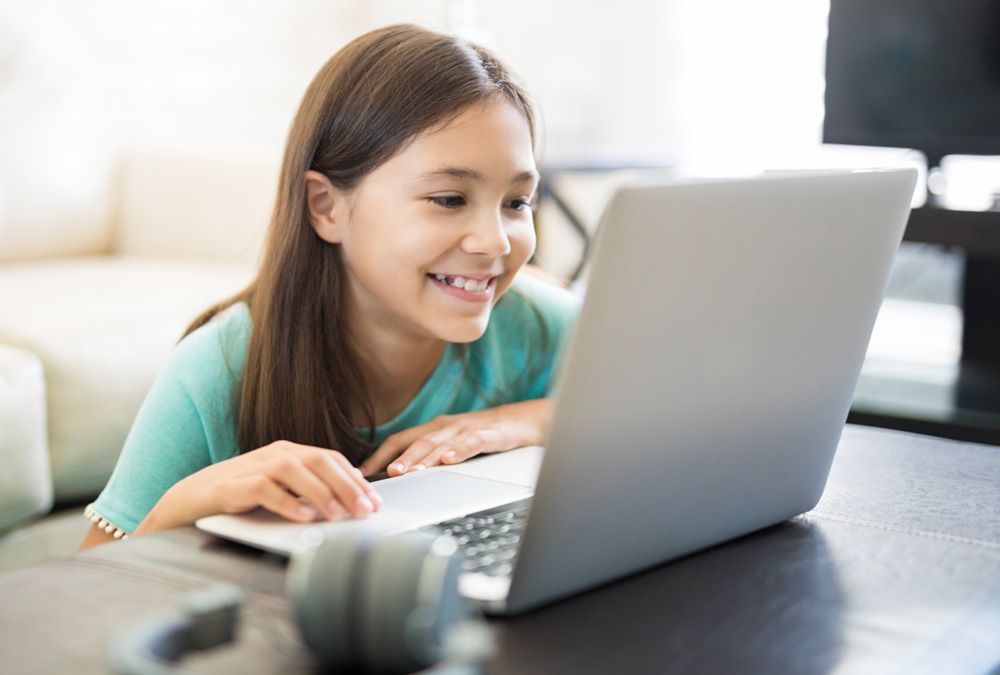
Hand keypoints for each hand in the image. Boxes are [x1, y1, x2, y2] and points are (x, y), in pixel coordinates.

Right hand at [134, 441, 382, 534]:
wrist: (190, 498)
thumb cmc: (240, 495)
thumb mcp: (279, 488)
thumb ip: (308, 488)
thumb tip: (348, 497)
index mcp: (289, 452)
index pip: (331, 459)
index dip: (355, 479)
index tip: (374, 501)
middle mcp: (275, 454)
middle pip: (319, 461)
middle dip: (347, 486)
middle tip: (365, 510)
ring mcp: (254, 466)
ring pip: (295, 471)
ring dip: (321, 493)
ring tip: (339, 514)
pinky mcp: (235, 485)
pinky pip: (266, 490)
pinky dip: (288, 503)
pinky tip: (304, 517)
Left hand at [359, 399, 553, 476]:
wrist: (522, 421)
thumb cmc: (481, 435)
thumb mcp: (450, 443)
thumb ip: (427, 456)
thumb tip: (395, 477)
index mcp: (433, 429)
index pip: (400, 439)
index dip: (380, 455)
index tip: (362, 472)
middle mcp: (446, 427)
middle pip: (418, 441)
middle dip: (400, 459)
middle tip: (385, 475)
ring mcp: (467, 429)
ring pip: (442, 443)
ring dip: (425, 458)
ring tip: (412, 472)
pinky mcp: (491, 434)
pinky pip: (474, 442)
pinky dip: (461, 450)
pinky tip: (451, 460)